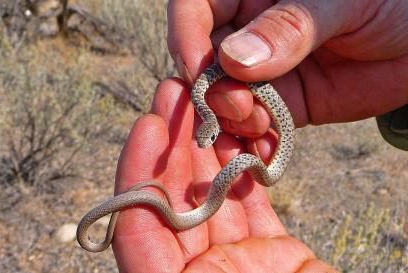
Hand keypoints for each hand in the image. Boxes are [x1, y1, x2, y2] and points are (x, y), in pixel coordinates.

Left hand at [111, 79, 336, 271]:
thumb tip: (149, 239)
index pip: (139, 229)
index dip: (138, 175)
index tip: (149, 126)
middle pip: (173, 203)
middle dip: (170, 146)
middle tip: (174, 96)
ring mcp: (235, 261)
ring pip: (212, 196)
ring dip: (204, 149)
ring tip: (203, 104)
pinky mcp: (270, 252)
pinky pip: (249, 204)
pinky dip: (243, 170)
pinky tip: (237, 137)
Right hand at [168, 0, 407, 138]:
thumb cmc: (389, 2)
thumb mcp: (342, 3)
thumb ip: (289, 27)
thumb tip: (235, 61)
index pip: (195, 9)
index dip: (186, 37)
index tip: (195, 68)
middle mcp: (247, 33)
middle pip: (202, 62)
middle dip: (211, 90)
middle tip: (238, 107)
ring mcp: (262, 73)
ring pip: (224, 99)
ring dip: (230, 121)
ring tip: (257, 127)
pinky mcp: (281, 105)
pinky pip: (254, 126)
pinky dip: (252, 141)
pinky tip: (264, 150)